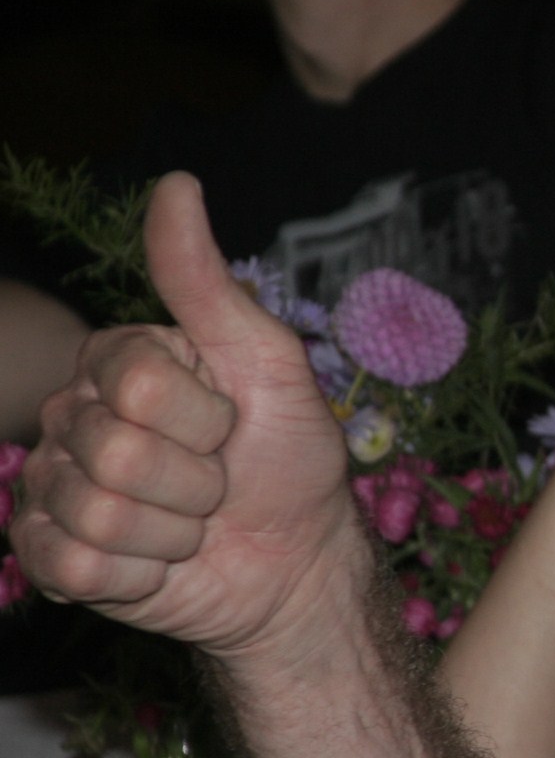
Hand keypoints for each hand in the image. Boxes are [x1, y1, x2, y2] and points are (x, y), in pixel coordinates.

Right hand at [13, 173, 363, 657]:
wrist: (298, 558)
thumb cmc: (290, 455)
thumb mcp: (268, 360)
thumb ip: (206, 282)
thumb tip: (177, 183)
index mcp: (119, 363)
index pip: (138, 383)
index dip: (204, 417)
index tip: (231, 423)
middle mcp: (73, 418)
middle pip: (113, 452)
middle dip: (192, 479)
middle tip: (218, 482)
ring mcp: (55, 488)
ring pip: (95, 513)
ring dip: (172, 531)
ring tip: (194, 522)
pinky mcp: (52, 558)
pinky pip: (74, 565)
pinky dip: (138, 574)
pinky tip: (160, 562)